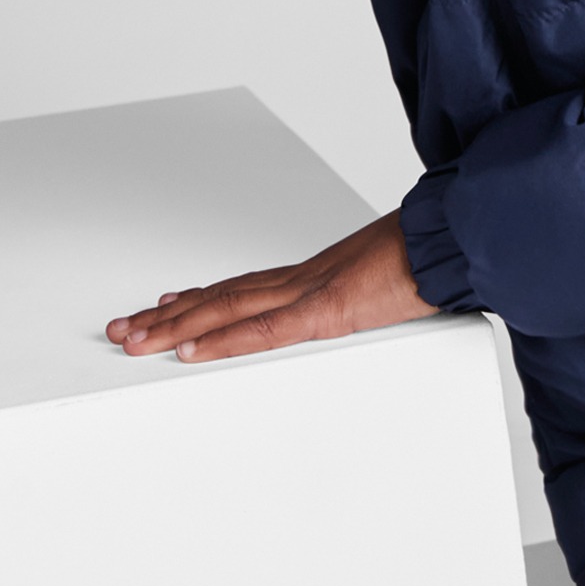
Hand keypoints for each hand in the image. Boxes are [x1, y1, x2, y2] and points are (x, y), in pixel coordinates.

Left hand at [107, 213, 437, 362]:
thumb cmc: (436, 256)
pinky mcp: (327, 311)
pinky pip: (262, 331)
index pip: (245, 289)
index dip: (201, 299)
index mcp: (319, 275)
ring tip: (135, 339)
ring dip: (176, 326)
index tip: (166, 306)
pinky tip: (186, 348)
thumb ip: (373, 297)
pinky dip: (220, 339)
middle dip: (169, 316)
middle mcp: (304, 280)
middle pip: (221, 298)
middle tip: (125, 329)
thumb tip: (375, 302)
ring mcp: (312, 293)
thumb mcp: (395, 282)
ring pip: (227, 310)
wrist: (459, 237)